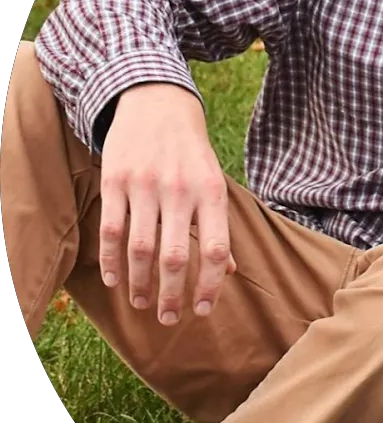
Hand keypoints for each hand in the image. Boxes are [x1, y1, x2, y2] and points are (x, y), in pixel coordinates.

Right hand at [99, 83, 235, 324]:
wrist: (157, 103)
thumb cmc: (192, 153)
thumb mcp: (215, 183)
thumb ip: (220, 226)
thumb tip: (229, 272)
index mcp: (213, 194)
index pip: (216, 250)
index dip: (210, 285)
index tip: (202, 311)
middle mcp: (181, 191)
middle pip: (176, 257)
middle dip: (171, 295)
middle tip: (169, 319)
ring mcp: (146, 186)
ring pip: (141, 248)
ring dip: (140, 284)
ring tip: (141, 304)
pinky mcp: (116, 181)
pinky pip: (112, 230)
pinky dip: (112, 260)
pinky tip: (115, 280)